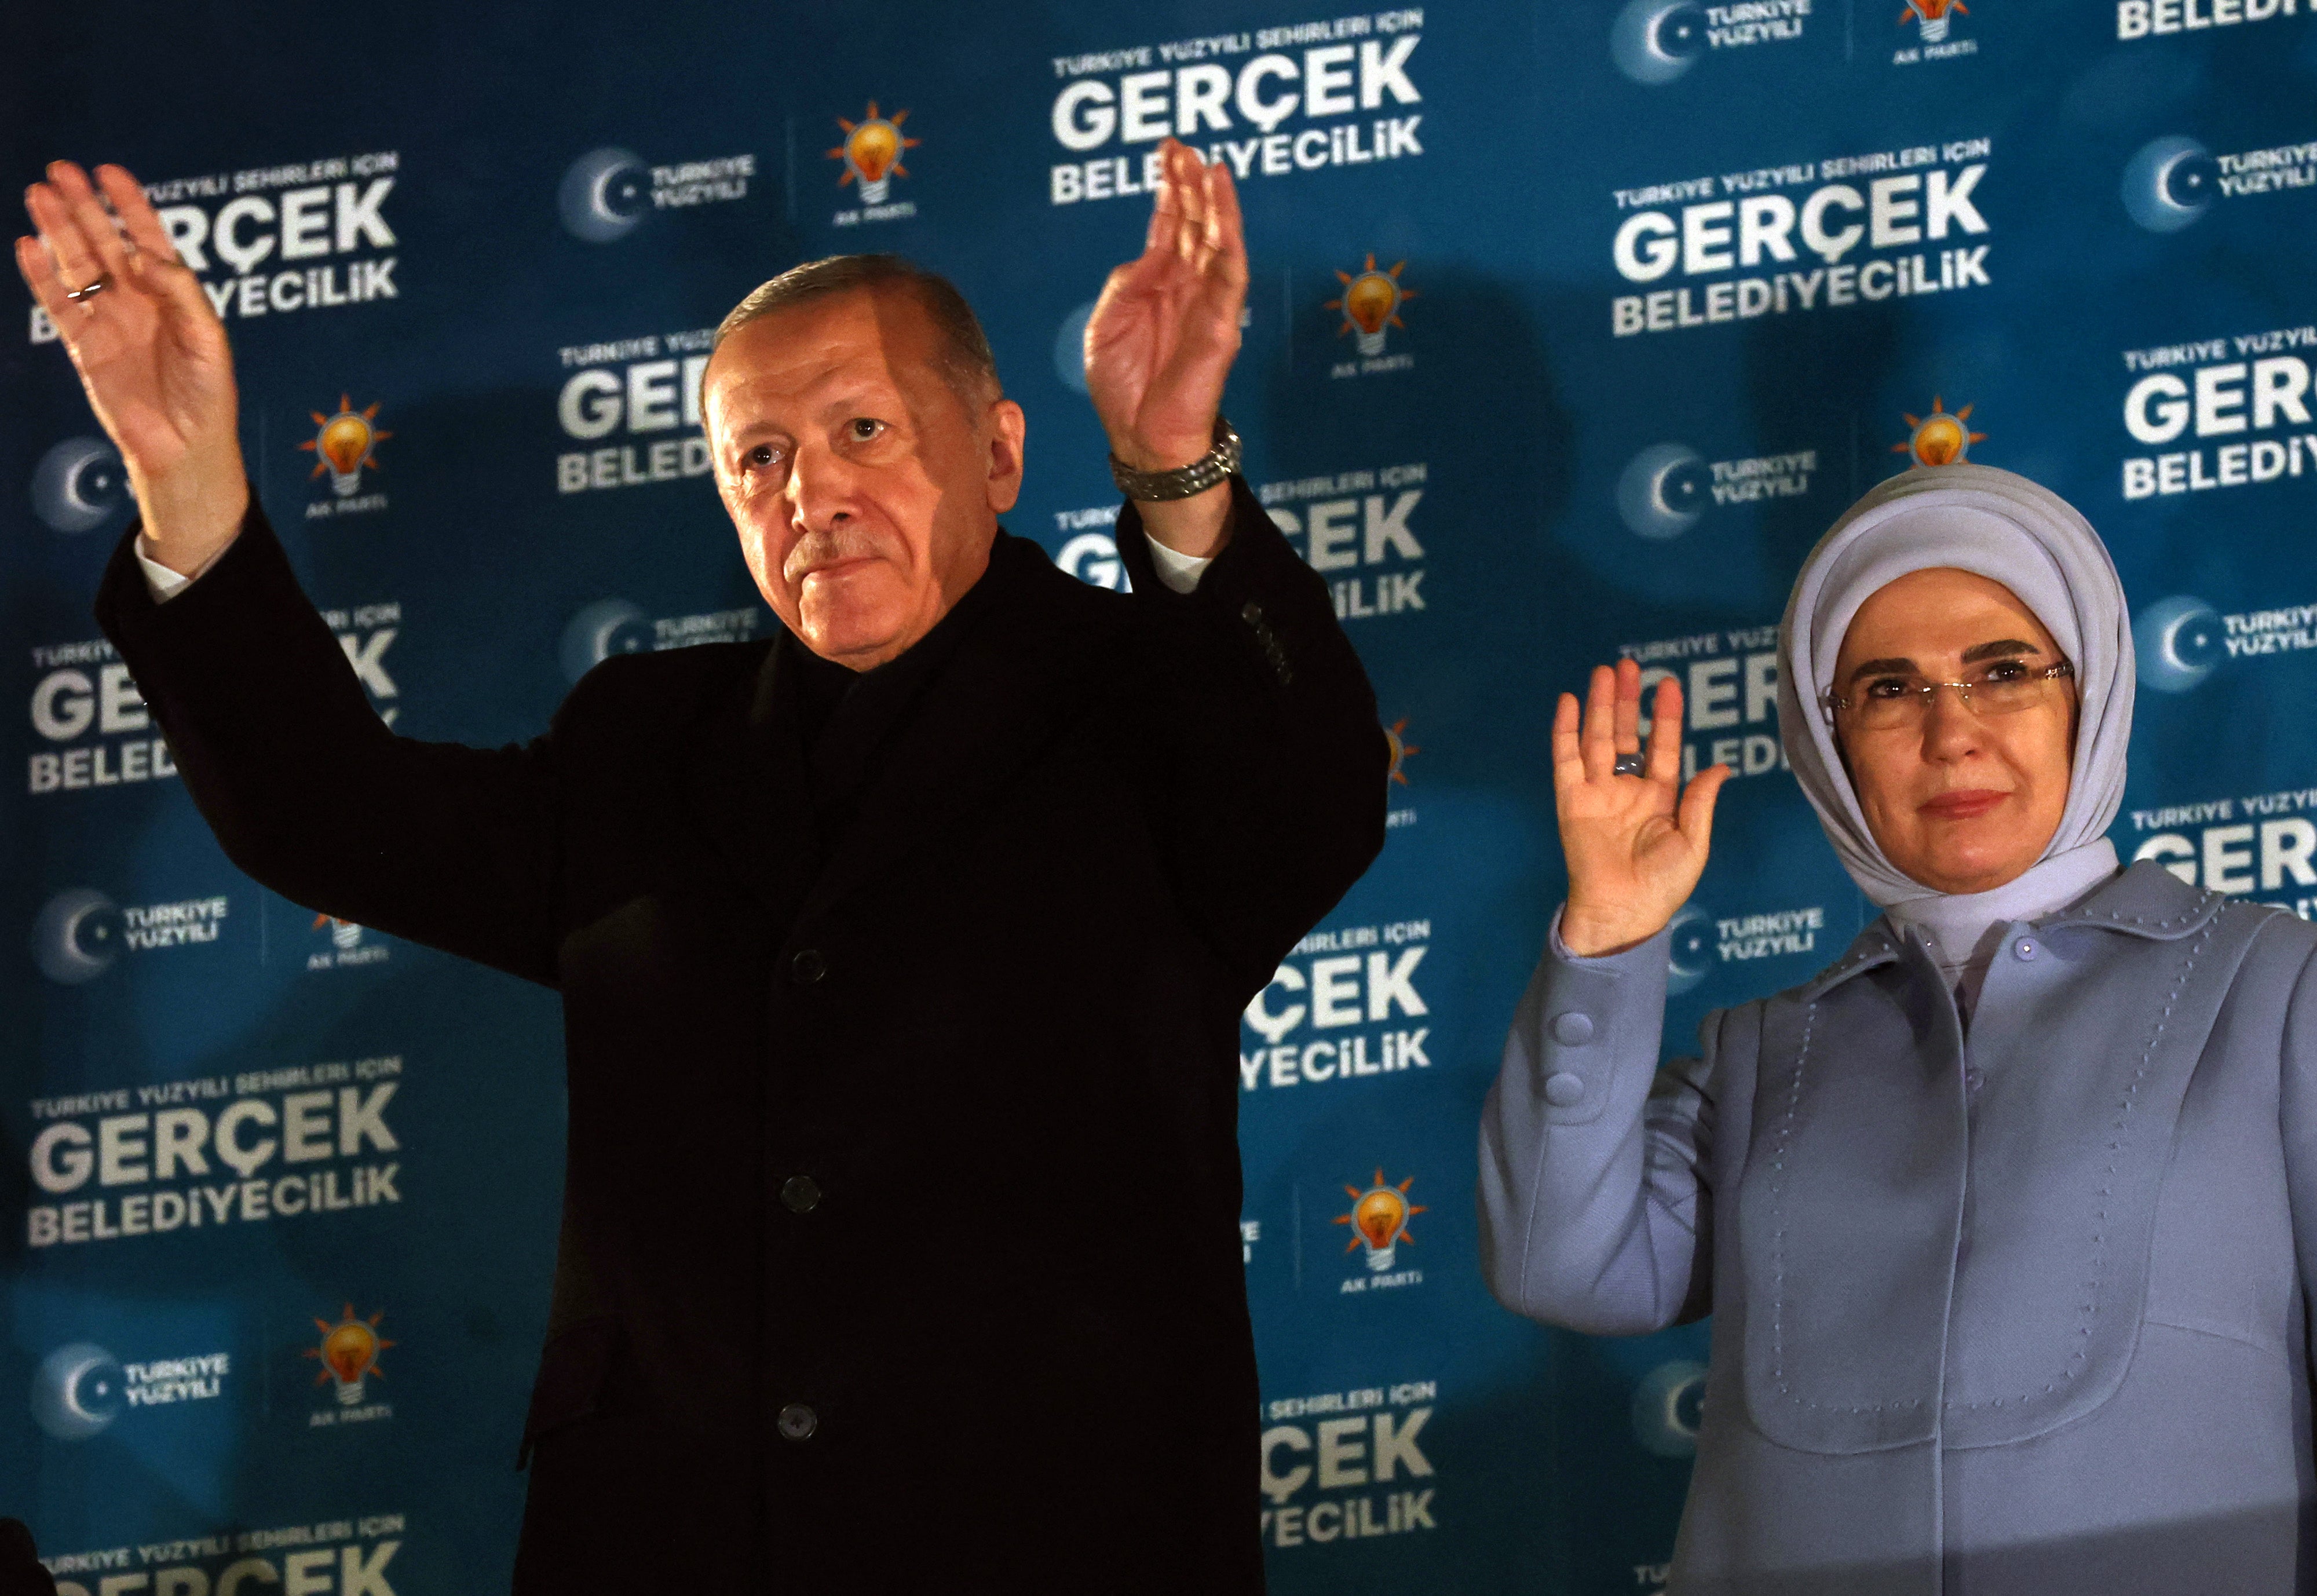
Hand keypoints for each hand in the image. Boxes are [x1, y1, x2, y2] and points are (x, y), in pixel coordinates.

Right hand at [18, 161, 247, 569]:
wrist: (185, 446)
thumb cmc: (209, 395)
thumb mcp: (208, 338)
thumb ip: (181, 292)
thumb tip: (141, 256)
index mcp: (173, 295)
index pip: (147, 238)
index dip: (129, 204)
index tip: (109, 172)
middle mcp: (138, 302)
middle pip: (104, 243)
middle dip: (83, 206)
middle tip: (60, 171)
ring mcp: (109, 321)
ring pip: (77, 266)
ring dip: (58, 231)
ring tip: (38, 195)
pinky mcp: (85, 347)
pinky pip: (59, 305)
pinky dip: (41, 276)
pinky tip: (29, 246)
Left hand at [1083, 139, 1246, 557]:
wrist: (1139, 438)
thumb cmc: (1123, 387)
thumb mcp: (1108, 322)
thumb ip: (1128, 281)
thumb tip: (1150, 250)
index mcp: (1159, 284)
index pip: (1170, 225)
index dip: (1170, 188)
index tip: (1169, 150)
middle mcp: (1186, 288)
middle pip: (1194, 224)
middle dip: (1191, 183)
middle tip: (1184, 146)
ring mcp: (1206, 305)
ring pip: (1218, 242)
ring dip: (1215, 203)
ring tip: (1209, 166)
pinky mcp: (1221, 326)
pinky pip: (1230, 277)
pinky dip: (1230, 240)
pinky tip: (1225, 212)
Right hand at [1554, 660, 1730, 956]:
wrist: (1623, 911)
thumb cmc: (1662, 886)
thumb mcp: (1693, 843)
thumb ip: (1701, 802)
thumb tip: (1721, 767)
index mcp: (1659, 798)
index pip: (1663, 747)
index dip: (1666, 716)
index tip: (1668, 684)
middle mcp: (1626, 790)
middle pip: (1627, 734)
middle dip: (1628, 699)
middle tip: (1629, 665)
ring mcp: (1597, 794)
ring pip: (1598, 739)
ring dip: (1601, 706)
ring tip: (1604, 672)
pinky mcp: (1571, 802)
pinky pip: (1566, 760)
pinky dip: (1565, 731)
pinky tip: (1569, 702)